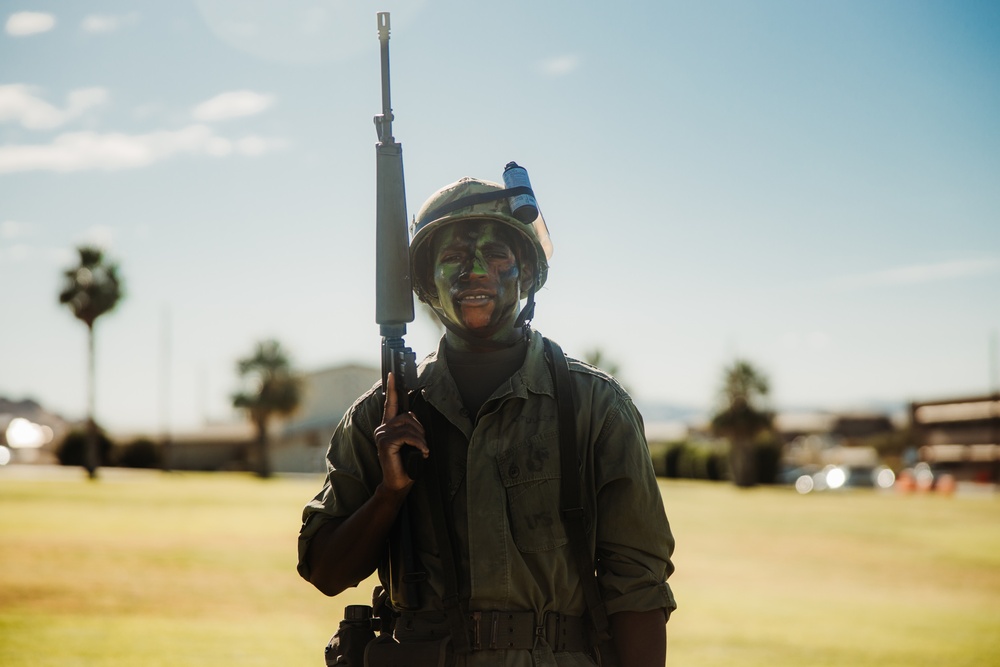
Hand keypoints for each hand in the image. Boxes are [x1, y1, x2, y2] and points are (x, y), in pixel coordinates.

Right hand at [374, 372, 428, 492]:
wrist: (398, 483)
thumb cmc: (406, 464)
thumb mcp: (410, 443)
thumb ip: (409, 429)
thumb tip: (415, 417)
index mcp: (388, 427)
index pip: (390, 403)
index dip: (392, 388)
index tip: (392, 374)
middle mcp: (382, 429)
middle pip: (407, 416)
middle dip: (420, 430)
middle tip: (423, 445)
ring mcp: (382, 436)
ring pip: (409, 426)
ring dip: (421, 439)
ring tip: (422, 450)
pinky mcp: (385, 443)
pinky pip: (408, 436)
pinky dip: (420, 444)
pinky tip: (422, 452)